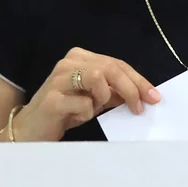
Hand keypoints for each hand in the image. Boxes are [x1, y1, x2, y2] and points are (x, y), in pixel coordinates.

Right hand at [13, 48, 159, 140]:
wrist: (32, 129)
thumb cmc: (66, 111)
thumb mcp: (95, 99)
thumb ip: (115, 92)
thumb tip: (144, 94)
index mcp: (80, 57)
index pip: (117, 63)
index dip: (138, 80)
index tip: (154, 97)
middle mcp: (68, 63)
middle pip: (110, 68)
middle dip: (131, 89)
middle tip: (140, 108)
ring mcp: (58, 79)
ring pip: (98, 79)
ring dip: (105, 98)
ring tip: (95, 109)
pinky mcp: (52, 99)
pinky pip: (84, 105)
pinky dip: (87, 114)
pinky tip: (76, 117)